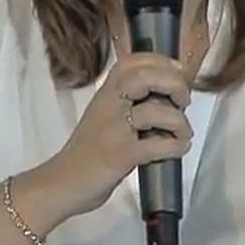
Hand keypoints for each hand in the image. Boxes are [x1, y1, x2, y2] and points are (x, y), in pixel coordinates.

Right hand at [49, 53, 192, 217]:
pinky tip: (179, 148)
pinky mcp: (120, 156)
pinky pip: (155, 145)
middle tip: (184, 100)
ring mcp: (113, 130)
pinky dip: (175, 146)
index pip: (132, 62)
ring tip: (183, 133)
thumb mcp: (103, 115)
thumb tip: (166, 94)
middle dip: (174, 84)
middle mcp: (108, 105)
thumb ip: (127, 101)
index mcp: (105, 93)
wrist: (61, 183)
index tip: (178, 71)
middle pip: (145, 77)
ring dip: (179, 121)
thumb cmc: (87, 152)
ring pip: (153, 111)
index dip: (161, 61)